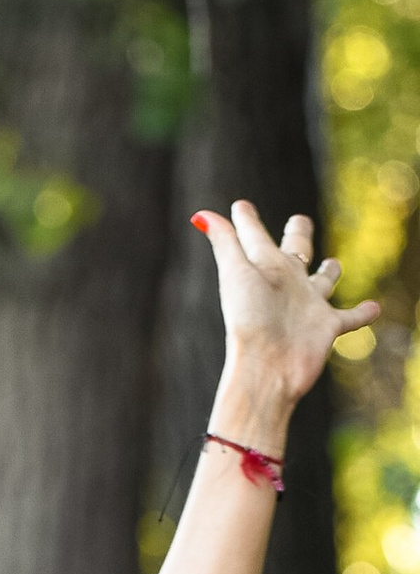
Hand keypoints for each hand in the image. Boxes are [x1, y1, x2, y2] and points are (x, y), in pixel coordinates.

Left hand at [189, 200, 377, 418]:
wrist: (267, 367)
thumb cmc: (249, 320)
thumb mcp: (236, 273)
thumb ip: (225, 242)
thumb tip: (199, 214)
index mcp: (265, 267)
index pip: (254, 236)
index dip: (246, 220)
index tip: (240, 207)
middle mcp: (287, 283)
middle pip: (296, 251)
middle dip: (298, 235)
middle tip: (299, 221)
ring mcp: (309, 304)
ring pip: (324, 281)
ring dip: (330, 272)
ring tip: (333, 264)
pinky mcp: (328, 326)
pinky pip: (350, 317)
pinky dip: (363, 313)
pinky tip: (374, 308)